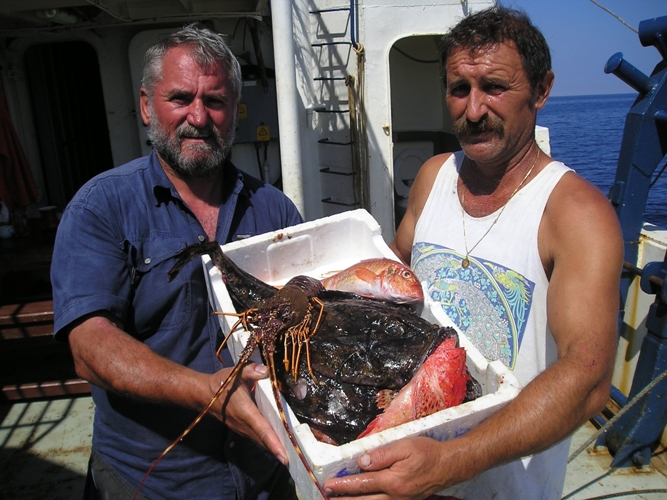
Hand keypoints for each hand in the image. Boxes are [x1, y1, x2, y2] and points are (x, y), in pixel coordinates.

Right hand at [210, 362, 288, 465]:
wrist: (204, 394)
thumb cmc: (221, 383)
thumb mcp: (235, 372)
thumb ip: (250, 371)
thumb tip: (265, 371)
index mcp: (246, 412)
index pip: (262, 430)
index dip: (274, 443)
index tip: (284, 456)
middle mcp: (244, 424)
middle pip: (264, 440)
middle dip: (279, 450)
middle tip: (296, 457)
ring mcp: (242, 429)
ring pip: (260, 441)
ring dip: (273, 448)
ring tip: (291, 453)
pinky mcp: (241, 429)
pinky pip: (256, 438)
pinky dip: (267, 442)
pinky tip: (278, 443)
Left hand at [324, 437, 450, 499]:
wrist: (449, 465)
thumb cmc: (428, 453)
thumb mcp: (404, 446)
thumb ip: (382, 455)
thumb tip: (362, 461)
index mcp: (392, 481)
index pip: (362, 484)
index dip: (344, 485)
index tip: (329, 485)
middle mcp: (395, 495)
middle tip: (328, 498)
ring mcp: (401, 499)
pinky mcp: (406, 499)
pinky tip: (366, 498)